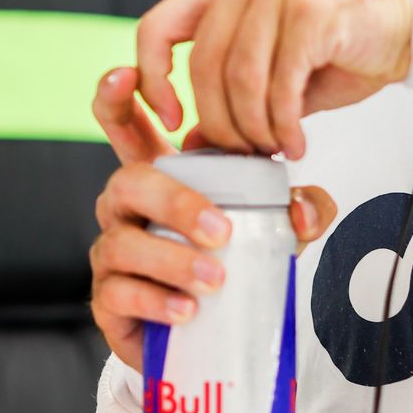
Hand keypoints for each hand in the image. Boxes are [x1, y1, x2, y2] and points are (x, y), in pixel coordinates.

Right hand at [88, 67, 334, 371]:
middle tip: (220, 232)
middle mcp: (126, 208)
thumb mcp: (267, 230)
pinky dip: (155, 300)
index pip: (124, 125)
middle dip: (173, 201)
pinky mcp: (108, 299)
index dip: (116, 95)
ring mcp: (112, 253)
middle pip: (128, 181)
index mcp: (157, 178)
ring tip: (214, 281)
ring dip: (171, 260)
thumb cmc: (224, 266)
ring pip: (123, 243)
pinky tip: (187, 310)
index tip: (129, 74)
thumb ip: (294, 210)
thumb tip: (305, 208)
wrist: (206, 338)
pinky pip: (120, 292)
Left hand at [135, 0, 412, 159]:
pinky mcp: (311, 12)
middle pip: (203, 64)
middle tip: (240, 149)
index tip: (171, 117)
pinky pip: (279, 84)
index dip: (154, 80)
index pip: (159, 26)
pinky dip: (284, 124)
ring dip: (254, 127)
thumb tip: (195, 136)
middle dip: (219, 121)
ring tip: (273, 146)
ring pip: (240, 78)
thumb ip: (233, 89)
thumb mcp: (277, 60)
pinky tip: (295, 139)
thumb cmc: (349, 35)